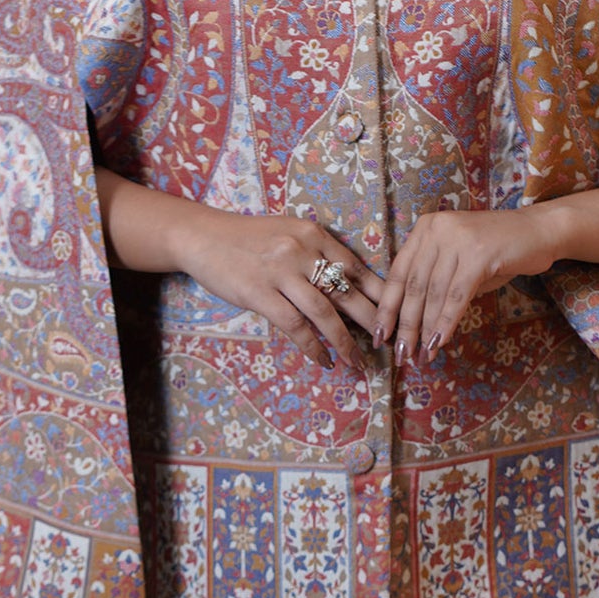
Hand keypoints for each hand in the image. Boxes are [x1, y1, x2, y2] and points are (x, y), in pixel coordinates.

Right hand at [173, 207, 384, 373]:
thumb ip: (317, 254)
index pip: (356, 268)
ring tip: (358, 363)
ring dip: (345, 342)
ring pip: (325, 313)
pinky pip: (294, 326)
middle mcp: (303, 251)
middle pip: (348, 291)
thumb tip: (349, 287)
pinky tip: (324, 361)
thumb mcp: (290, 234)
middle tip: (388, 345)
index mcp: (315, 235)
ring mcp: (281, 272)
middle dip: (372, 322)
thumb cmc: (249, 239)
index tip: (395, 316)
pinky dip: (312, 347)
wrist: (203, 236)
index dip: (379, 295)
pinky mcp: (260, 293)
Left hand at [372, 205, 555, 361]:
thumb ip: (434, 282)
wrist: (539, 232)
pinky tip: (440, 342)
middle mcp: (436, 229)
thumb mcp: (458, 261)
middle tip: (401, 353)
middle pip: (413, 286)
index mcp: (425, 228)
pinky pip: (456, 296)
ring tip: (421, 354)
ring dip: (425, 329)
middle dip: (405, 324)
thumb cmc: (499, 250)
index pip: (398, 273)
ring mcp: (457, 239)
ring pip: (433, 294)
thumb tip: (412, 323)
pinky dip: (446, 322)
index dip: (387, 307)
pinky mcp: (479, 254)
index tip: (380, 335)